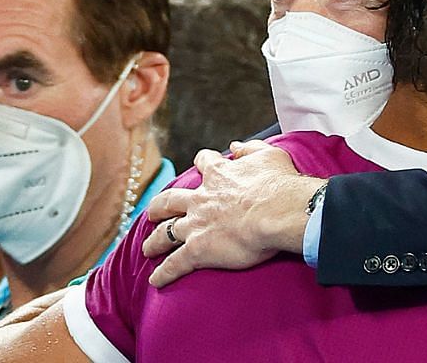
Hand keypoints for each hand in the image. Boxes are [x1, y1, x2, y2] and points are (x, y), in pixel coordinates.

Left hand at [141, 140, 324, 287]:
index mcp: (219, 175)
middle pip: (170, 201)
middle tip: (153, 212)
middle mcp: (201, 199)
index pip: (204, 163)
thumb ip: (250, 149)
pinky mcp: (198, 249)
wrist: (278, 212)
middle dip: (159, 206)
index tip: (202, 162)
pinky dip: (164, 273)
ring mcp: (196, 225)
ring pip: (166, 233)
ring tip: (148, 248)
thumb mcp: (269, 156)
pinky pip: (175, 264)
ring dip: (154, 241)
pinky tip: (156, 280)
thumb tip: (235, 146)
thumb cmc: (279, 184)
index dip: (203, 162)